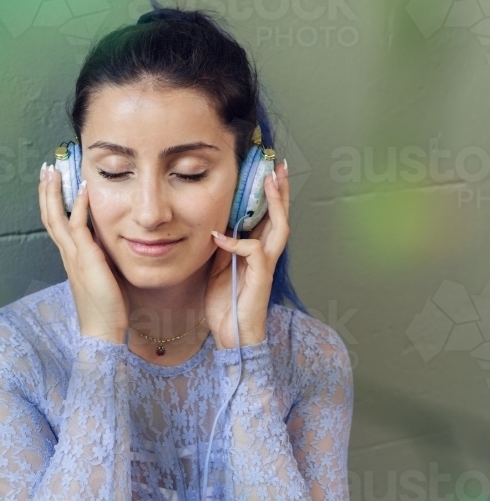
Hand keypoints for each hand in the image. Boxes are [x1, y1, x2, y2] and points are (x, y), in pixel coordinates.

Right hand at [38, 165, 128, 343]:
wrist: (102, 329)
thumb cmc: (106, 306)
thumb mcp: (101, 274)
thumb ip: (100, 256)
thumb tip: (108, 241)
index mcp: (70, 257)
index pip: (56, 223)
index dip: (51, 202)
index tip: (51, 181)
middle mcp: (68, 254)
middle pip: (49, 216)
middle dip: (46, 191)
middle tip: (45, 167)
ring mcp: (74, 256)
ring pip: (57, 218)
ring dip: (54, 192)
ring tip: (53, 170)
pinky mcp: (87, 259)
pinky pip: (78, 227)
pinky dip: (80, 206)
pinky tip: (83, 189)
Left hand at [205, 161, 289, 348]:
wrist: (232, 335)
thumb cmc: (227, 303)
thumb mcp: (218, 267)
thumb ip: (223, 246)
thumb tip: (219, 225)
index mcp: (256, 249)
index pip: (266, 216)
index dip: (267, 194)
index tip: (266, 170)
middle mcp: (266, 254)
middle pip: (280, 215)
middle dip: (281, 190)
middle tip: (280, 166)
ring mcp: (266, 265)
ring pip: (279, 227)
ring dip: (275, 203)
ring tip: (271, 180)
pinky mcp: (261, 276)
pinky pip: (253, 251)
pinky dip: (236, 241)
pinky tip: (220, 236)